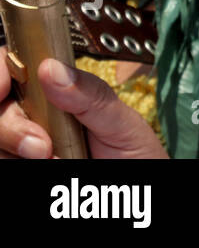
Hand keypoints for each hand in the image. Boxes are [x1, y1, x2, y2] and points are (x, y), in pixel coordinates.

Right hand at [0, 48, 166, 157]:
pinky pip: (4, 162)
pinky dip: (18, 165)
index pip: (12, 67)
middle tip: (43, 146)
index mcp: (55, 90)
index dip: (0, 71)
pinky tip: (50, 166)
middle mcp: (31, 114)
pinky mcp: (18, 163)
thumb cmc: (131, 152)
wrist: (135, 182)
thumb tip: (52, 68)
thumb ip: (90, 94)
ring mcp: (20, 144)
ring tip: (57, 160)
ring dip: (16, 150)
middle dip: (9, 125)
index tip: (3, 86)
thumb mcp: (120, 120)